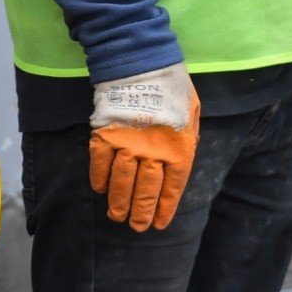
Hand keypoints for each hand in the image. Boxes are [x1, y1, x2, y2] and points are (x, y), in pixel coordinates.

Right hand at [89, 61, 200, 232]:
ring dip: (119, 203)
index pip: (172, 188)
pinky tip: (101, 190)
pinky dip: (100, 180)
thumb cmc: (172, 88)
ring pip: (122, 184)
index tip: (158, 224)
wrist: (141, 64)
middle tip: (136, 227)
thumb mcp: (192, 113)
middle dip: (141, 212)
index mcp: (178, 148)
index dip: (164, 208)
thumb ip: (186, 139)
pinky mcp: (105, 138)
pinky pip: (100, 166)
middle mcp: (153, 153)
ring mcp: (127, 147)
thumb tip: (175, 164)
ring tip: (117, 216)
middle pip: (146, 191)